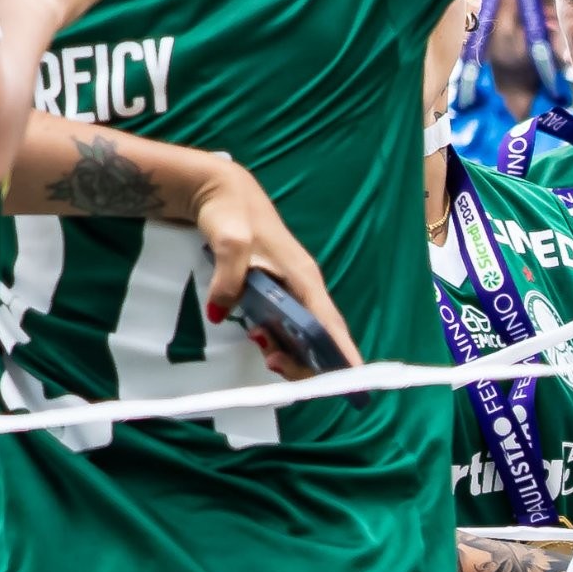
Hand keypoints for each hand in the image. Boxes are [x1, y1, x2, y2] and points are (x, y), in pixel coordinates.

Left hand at [188, 157, 363, 371]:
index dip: (342, 351)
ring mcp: (289, 289)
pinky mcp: (273, 290)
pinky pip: (284, 324)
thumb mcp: (230, 242)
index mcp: (303, 276)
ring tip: (263, 349)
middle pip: (319, 335)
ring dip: (288, 351)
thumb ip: (228, 278)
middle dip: (305, 360)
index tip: (355, 380)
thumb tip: (221, 314)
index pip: (329, 321)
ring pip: (302, 333)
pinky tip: (257, 336)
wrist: (218, 190)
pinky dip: (276, 339)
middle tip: (273, 363)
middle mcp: (303, 286)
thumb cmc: (231, 212)